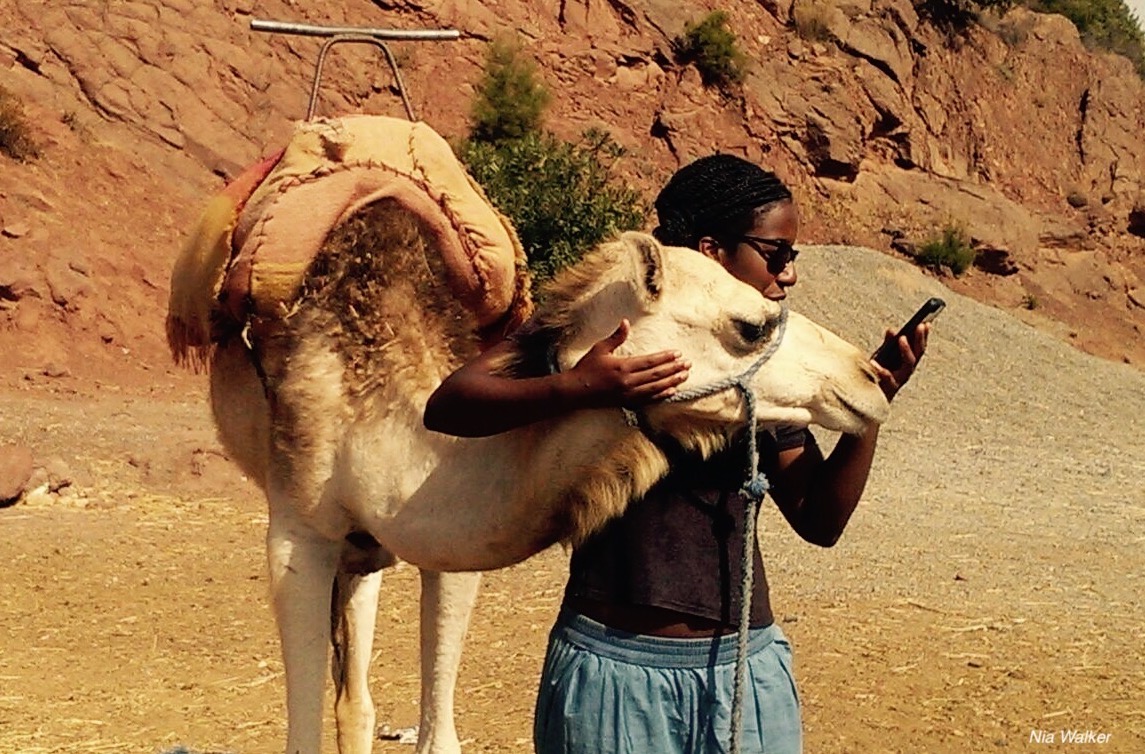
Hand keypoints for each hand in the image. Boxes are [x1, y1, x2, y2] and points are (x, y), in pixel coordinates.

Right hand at [568, 319, 689, 406]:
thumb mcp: (599, 349)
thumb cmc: (586, 368)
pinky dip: (661, 395)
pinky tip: (672, 391)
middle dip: (674, 369)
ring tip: (685, 376)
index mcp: (622, 366)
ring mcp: (628, 394)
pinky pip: (648, 399)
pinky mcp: (626, 402)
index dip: (665, 357)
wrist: (575, 392)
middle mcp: (628, 381)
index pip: (650, 361)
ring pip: (655, 388)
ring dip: (672, 382)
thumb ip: (616, 337)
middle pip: (656, 375)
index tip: (678, 353)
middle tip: (688, 364)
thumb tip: (626, 322)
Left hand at [871, 323, 929, 399]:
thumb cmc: (877, 377)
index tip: (926, 322)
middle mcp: (907, 371)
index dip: (924, 336)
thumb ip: (887, 345)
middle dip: (920, 339)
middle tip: (919, 325)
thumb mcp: (882, 357)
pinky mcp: (890, 388)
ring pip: (909, 364)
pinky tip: (874, 362)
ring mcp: (900, 380)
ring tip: (902, 338)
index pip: (919, 347)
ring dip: (907, 350)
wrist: (870, 400)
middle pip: (918, 354)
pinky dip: (881, 370)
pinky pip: (887, 378)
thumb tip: (891, 330)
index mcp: (907, 362)